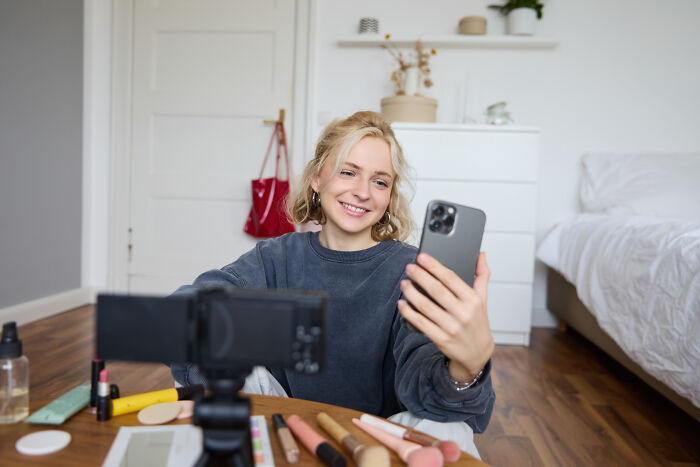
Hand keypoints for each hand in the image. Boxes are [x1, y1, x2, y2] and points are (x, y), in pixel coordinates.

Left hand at [398, 252, 493, 381]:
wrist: (478, 355)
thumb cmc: (477, 323)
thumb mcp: (483, 300)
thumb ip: (482, 276)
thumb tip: (481, 255)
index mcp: (473, 301)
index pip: (451, 278)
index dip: (434, 266)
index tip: (422, 257)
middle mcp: (463, 314)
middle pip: (436, 290)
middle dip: (420, 276)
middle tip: (409, 267)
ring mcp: (451, 327)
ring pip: (426, 306)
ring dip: (411, 293)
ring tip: (404, 283)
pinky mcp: (441, 339)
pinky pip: (421, 323)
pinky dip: (409, 312)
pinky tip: (402, 303)